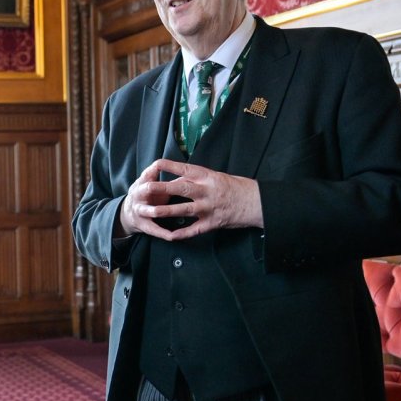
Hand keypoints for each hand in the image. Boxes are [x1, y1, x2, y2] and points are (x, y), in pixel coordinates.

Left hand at [117, 158, 261, 240]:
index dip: (168, 166)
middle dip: (160, 189)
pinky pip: (194, 229)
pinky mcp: (212, 222)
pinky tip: (169, 236)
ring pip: (183, 209)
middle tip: (144, 189)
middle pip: (179, 188)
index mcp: (207, 176)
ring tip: (149, 212)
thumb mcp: (217, 176)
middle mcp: (206, 190)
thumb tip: (177, 178)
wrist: (256, 202)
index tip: (154, 164)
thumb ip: (197, 178)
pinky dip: (181, 233)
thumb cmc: (236, 187)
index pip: (184, 168)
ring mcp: (209, 207)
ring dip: (165, 211)